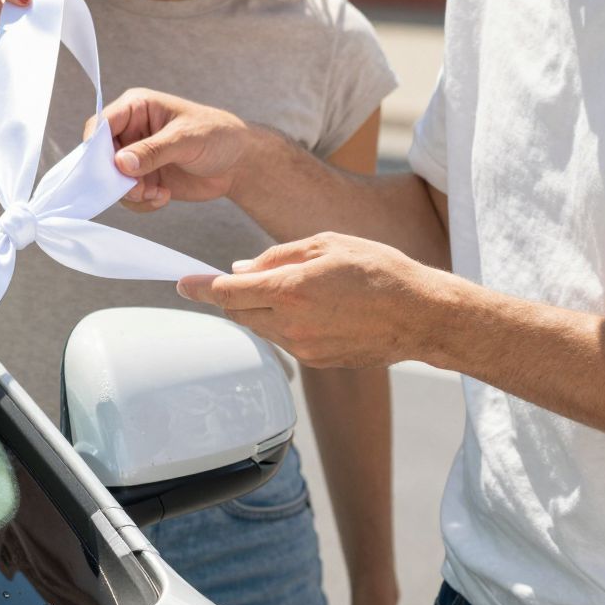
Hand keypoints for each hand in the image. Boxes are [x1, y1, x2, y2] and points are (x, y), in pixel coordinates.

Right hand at [102, 87, 251, 209]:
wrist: (239, 163)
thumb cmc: (217, 135)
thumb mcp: (185, 139)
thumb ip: (153, 151)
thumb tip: (120, 162)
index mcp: (137, 108)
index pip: (101, 124)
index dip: (95, 146)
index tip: (105, 169)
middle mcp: (131, 131)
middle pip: (101, 156)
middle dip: (116, 177)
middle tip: (137, 189)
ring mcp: (136, 157)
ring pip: (113, 180)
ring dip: (131, 193)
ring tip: (157, 194)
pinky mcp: (144, 179)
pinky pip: (128, 196)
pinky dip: (142, 202)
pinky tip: (164, 196)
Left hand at [177, 233, 442, 367]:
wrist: (421, 315)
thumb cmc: (380, 270)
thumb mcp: (327, 244)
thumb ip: (277, 257)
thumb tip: (241, 269)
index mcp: (291, 290)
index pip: (227, 292)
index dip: (200, 287)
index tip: (183, 283)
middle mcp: (292, 324)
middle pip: (238, 313)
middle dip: (233, 295)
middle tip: (245, 277)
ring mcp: (304, 347)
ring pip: (260, 328)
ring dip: (260, 309)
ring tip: (294, 289)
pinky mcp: (317, 360)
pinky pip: (284, 340)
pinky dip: (283, 323)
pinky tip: (312, 308)